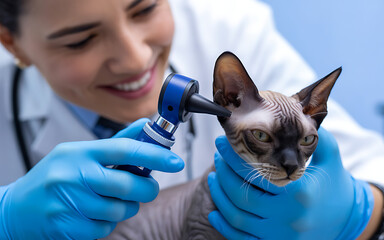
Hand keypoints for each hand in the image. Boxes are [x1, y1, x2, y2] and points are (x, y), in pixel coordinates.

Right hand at [0, 118, 183, 239]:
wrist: (17, 208)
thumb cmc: (55, 177)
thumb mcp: (81, 153)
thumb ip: (116, 144)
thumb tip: (146, 127)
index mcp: (80, 153)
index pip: (124, 149)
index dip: (154, 155)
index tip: (175, 161)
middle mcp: (73, 174)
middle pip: (127, 185)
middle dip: (145, 189)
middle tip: (146, 188)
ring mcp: (68, 202)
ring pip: (119, 210)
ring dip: (125, 208)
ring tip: (112, 201)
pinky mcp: (67, 226)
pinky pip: (105, 228)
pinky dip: (107, 223)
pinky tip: (93, 214)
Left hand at [208, 128, 373, 239]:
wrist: (347, 219)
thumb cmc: (335, 185)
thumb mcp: (332, 158)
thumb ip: (317, 137)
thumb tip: (300, 115)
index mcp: (299, 191)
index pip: (256, 172)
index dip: (234, 156)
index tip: (222, 143)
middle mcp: (287, 215)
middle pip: (242, 195)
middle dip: (223, 173)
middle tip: (217, 157)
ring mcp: (280, 234)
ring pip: (237, 216)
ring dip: (219, 195)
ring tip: (212, 177)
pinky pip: (241, 238)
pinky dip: (225, 225)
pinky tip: (215, 211)